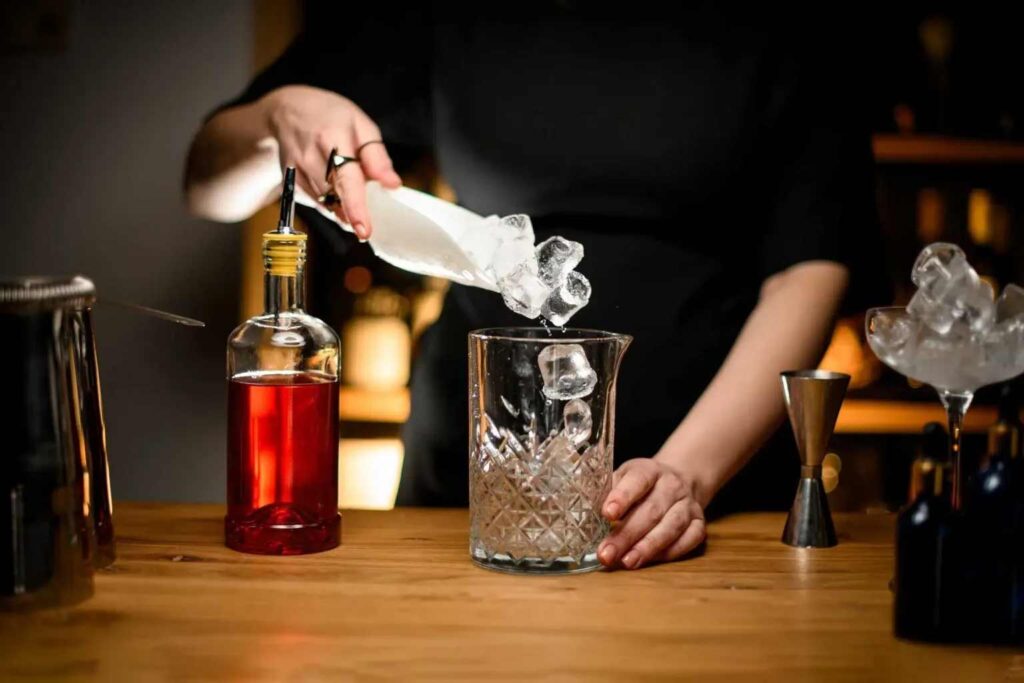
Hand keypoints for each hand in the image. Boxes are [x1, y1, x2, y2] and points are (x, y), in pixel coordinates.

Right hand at [261, 85, 401, 238]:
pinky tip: (335, 190)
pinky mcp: (289, 182)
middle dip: (353, 213)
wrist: (287, 110)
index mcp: (332, 137)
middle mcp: (310, 155)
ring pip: (325, 203)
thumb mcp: (361, 125)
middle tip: (365, 224)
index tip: (364, 229)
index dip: (356, 207)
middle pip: (335, 196)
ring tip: (350, 192)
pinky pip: (315, 203)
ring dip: (343, 207)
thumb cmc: (330, 116)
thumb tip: (392, 184)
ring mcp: (296, 170)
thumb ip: (377, 156)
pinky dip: (330, 203)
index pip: (346, 178)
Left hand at [598, 458, 705, 569]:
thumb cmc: (640, 484)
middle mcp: (672, 485)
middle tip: (606, 553)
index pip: (637, 481)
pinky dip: (670, 552)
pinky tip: (650, 561)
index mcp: (649, 470)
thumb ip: (606, 491)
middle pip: (651, 511)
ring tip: (627, 562)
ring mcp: (688, 505)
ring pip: (671, 527)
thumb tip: (576, 510)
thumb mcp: (623, 477)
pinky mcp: (699, 523)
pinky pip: (689, 539)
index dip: (623, 496)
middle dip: (627, 535)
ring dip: (648, 547)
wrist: (679, 479)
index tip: (607, 513)